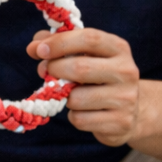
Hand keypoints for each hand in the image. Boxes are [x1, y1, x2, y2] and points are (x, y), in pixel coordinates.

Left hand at [27, 28, 140, 145]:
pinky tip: (84, 112)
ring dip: (64, 97)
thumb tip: (33, 47)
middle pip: (80, 68)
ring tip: (73, 95)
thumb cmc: (96, 76)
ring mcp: (126, 98)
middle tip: (45, 72)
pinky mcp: (121, 122)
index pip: (89, 39)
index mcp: (118, 48)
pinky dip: (74, 116)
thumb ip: (56, 44)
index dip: (60, 43)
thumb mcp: (83, 54)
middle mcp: (126, 71)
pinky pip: (80, 119)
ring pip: (76, 98)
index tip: (39, 50)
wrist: (128, 110)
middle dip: (54, 70)